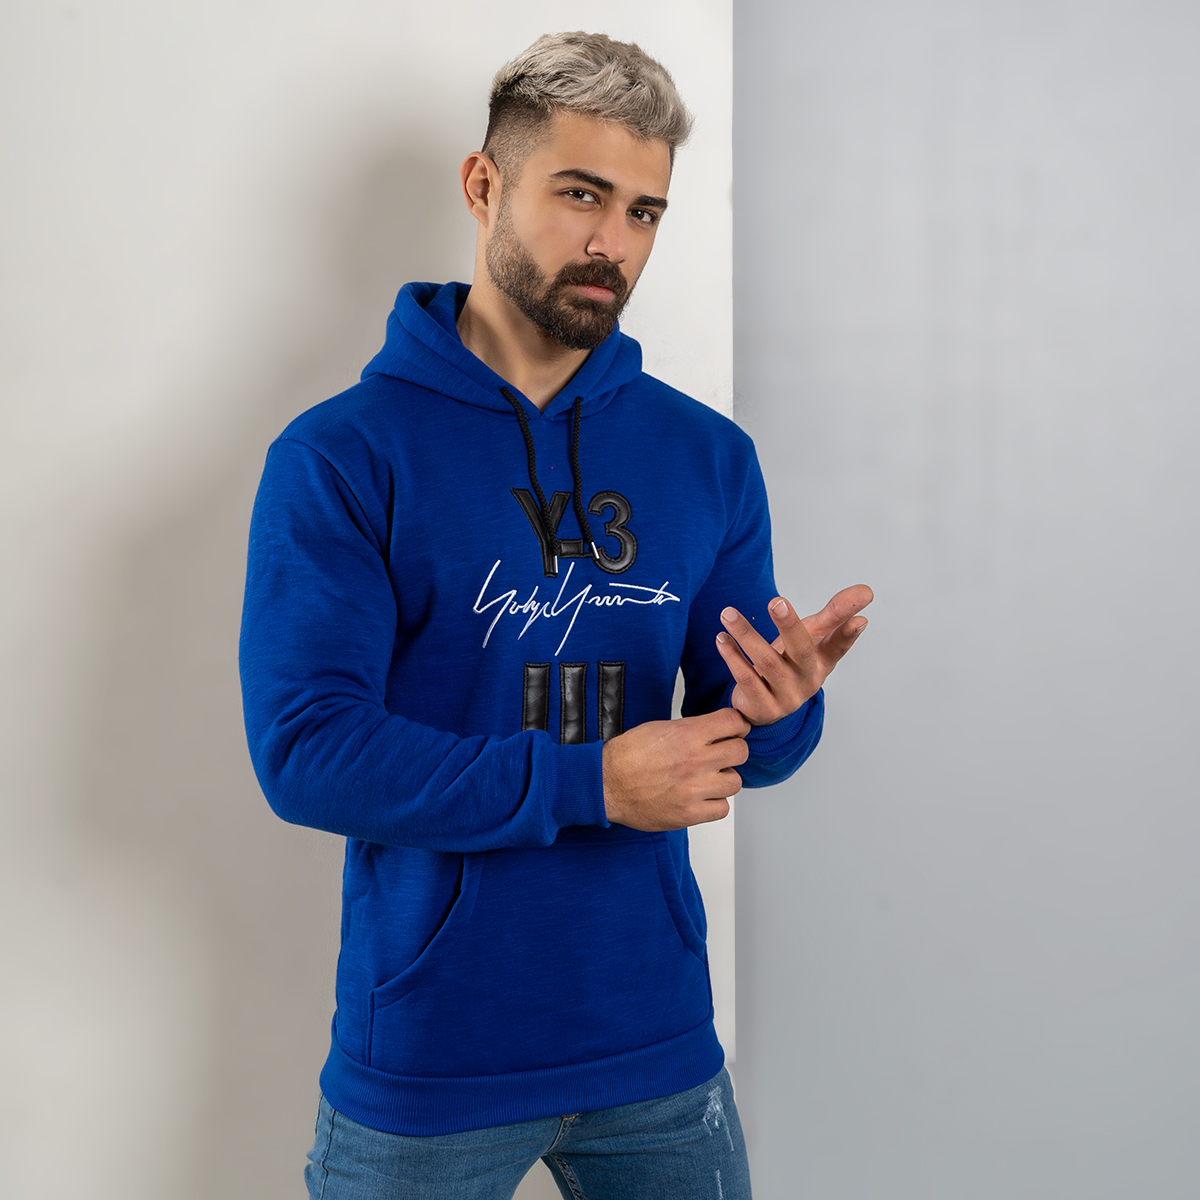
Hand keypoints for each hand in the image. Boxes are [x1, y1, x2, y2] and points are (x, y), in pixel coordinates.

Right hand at [602, 708, 750, 830]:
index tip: (732, 730)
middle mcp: (695, 761)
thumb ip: (692, 728)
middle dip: (732, 751)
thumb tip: (716, 728)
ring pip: (735, 782)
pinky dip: (715, 803)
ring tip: (707, 778)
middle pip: (741, 752)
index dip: (736, 725)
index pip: (734, 722)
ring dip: (724, 779)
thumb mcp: (660, 728)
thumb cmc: (628, 756)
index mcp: (687, 735)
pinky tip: (701, 797)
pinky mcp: (690, 814)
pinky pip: (723, 809)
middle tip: (720, 755)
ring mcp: (694, 789)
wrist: (606, 784)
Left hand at [715, 584, 873, 724]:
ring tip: (728, 613)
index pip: (838, 646)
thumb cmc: (790, 665)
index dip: (848, 634)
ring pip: (766, 663)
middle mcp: (807, 681)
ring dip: (746, 635)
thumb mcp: (811, 640)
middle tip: (777, 601)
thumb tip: (865, 591)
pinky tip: (722, 639)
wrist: (763, 707)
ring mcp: (786, 697)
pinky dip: (732, 656)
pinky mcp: (763, 708)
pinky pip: (746, 679)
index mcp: (822, 663)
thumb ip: (833, 615)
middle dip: (790, 625)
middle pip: (801, 652)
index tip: (860, 618)